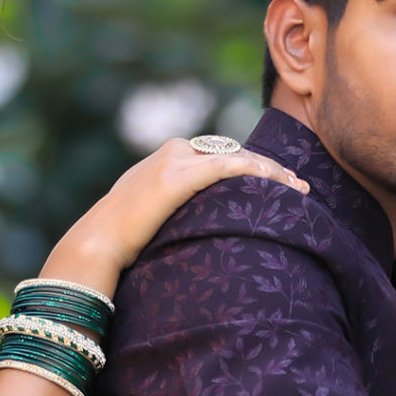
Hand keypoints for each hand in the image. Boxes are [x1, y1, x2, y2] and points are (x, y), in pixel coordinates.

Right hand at [34, 136, 309, 295]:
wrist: (96, 244)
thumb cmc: (119, 244)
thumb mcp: (150, 219)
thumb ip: (172, 212)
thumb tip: (193, 230)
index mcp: (166, 159)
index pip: (219, 156)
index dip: (252, 169)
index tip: (279, 186)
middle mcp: (173, 151)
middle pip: (234, 153)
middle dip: (269, 169)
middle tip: (298, 187)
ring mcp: (176, 159)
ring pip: (239, 157)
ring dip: (273, 171)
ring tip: (299, 189)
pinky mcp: (180, 175)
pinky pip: (232, 167)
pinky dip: (261, 173)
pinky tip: (283, 185)